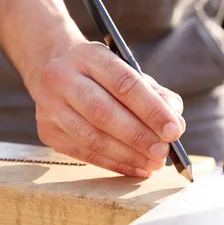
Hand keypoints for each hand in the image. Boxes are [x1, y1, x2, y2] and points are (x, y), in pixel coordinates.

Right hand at [32, 41, 185, 177]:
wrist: (57, 75)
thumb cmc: (104, 77)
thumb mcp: (130, 72)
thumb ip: (157, 96)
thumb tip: (176, 125)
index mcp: (88, 55)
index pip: (124, 83)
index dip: (152, 109)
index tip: (174, 130)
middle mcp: (62, 77)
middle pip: (104, 112)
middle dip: (139, 136)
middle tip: (163, 152)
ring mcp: (50, 106)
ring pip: (92, 137)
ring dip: (127, 155)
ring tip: (153, 163)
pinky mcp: (47, 132)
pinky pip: (84, 153)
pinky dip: (114, 164)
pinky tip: (137, 168)